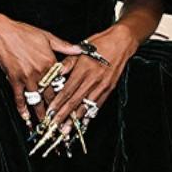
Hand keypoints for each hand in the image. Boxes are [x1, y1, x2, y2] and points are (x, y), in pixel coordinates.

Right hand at [0, 13, 84, 125]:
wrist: (2, 32)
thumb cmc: (24, 32)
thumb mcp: (47, 36)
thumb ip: (64, 46)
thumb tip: (80, 49)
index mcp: (50, 62)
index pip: (61, 82)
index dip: (67, 95)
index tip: (72, 105)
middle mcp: (40, 72)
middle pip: (50, 94)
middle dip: (56, 109)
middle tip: (61, 121)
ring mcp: (27, 77)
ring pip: (36, 99)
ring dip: (41, 113)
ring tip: (46, 124)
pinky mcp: (14, 79)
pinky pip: (19, 97)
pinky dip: (22, 108)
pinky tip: (25, 117)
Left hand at [45, 24, 139, 138]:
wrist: (122, 41)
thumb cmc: (100, 43)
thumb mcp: (80, 49)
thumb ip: (67, 62)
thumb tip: (55, 73)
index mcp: (83, 69)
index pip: (67, 90)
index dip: (58, 103)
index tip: (50, 112)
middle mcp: (93, 79)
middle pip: (75, 101)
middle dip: (64, 115)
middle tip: (55, 126)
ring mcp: (102, 85)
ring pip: (86, 106)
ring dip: (75, 119)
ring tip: (67, 129)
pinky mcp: (109, 89)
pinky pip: (98, 104)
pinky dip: (89, 114)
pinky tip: (83, 122)